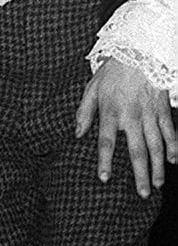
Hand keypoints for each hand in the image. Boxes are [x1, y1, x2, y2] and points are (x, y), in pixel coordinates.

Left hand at [75, 56, 176, 199]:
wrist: (139, 51)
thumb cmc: (112, 72)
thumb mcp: (91, 89)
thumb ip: (84, 112)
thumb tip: (77, 134)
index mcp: (111, 111)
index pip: (106, 142)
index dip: (105, 161)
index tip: (104, 179)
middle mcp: (132, 116)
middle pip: (137, 151)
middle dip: (140, 174)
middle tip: (143, 194)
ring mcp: (150, 114)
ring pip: (157, 146)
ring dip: (158, 167)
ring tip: (158, 184)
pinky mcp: (163, 108)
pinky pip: (170, 131)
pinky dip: (173, 147)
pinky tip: (174, 161)